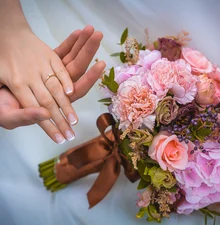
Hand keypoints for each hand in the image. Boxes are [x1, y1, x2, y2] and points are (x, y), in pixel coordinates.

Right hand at [0, 27, 104, 141]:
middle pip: (77, 68)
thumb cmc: (2, 108)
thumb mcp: (9, 116)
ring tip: (92, 29)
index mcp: (55, 99)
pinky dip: (69, 42)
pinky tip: (77, 32)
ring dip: (81, 44)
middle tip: (99, 35)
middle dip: (88, 52)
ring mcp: (53, 74)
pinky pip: (61, 52)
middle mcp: (57, 86)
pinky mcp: (47, 65)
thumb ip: (27, 116)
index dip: (88, 79)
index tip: (101, 65)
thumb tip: (46, 114)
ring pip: (71, 58)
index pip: (76, 90)